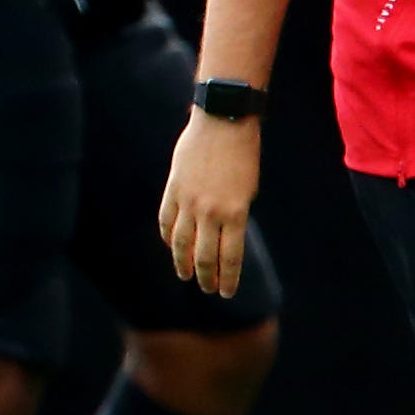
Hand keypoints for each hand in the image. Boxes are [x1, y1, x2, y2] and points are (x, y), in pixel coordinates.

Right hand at [159, 111, 262, 297]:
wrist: (223, 122)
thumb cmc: (243, 154)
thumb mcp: (247, 189)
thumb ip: (234, 215)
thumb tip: (220, 237)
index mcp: (235, 213)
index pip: (230, 257)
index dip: (228, 279)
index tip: (226, 293)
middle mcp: (210, 211)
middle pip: (203, 255)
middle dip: (206, 277)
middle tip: (207, 289)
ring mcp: (188, 201)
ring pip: (181, 242)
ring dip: (182, 262)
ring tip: (184, 274)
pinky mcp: (173, 189)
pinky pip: (167, 220)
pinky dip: (168, 236)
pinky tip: (171, 245)